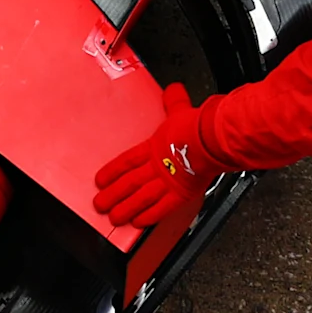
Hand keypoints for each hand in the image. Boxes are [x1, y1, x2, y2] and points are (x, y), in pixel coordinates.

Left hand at [93, 82, 219, 231]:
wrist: (211, 140)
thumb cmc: (197, 126)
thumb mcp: (181, 109)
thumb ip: (174, 101)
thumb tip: (174, 90)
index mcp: (153, 147)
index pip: (126, 161)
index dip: (112, 172)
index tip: (100, 180)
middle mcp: (157, 166)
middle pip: (129, 183)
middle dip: (113, 195)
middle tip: (100, 205)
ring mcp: (167, 182)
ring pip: (140, 198)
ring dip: (126, 208)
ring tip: (114, 217)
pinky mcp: (181, 194)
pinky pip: (161, 209)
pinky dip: (149, 216)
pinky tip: (139, 222)